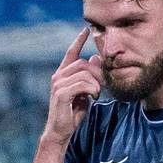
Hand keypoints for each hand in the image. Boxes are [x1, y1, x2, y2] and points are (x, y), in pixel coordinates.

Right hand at [43, 26, 103, 144]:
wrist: (61, 132)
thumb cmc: (72, 114)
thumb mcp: (84, 93)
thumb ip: (89, 77)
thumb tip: (95, 58)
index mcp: (63, 75)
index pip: (71, 53)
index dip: (78, 41)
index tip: (86, 30)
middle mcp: (58, 76)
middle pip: (83, 63)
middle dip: (98, 73)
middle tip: (104, 85)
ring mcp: (58, 84)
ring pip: (84, 73)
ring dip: (96, 83)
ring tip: (97, 94)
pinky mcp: (61, 93)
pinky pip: (82, 84)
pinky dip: (92, 89)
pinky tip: (93, 97)